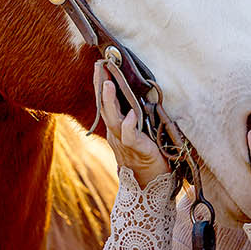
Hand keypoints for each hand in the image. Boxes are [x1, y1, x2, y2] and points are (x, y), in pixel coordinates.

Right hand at [95, 61, 169, 188]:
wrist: (150, 184)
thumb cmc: (148, 155)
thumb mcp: (140, 131)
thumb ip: (136, 116)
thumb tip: (140, 95)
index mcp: (117, 127)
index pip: (106, 102)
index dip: (102, 84)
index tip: (100, 65)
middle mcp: (117, 133)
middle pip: (105, 107)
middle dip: (101, 86)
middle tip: (100, 67)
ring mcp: (125, 142)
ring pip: (114, 120)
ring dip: (110, 102)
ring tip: (109, 84)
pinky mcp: (137, 150)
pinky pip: (130, 136)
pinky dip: (129, 125)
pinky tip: (132, 114)